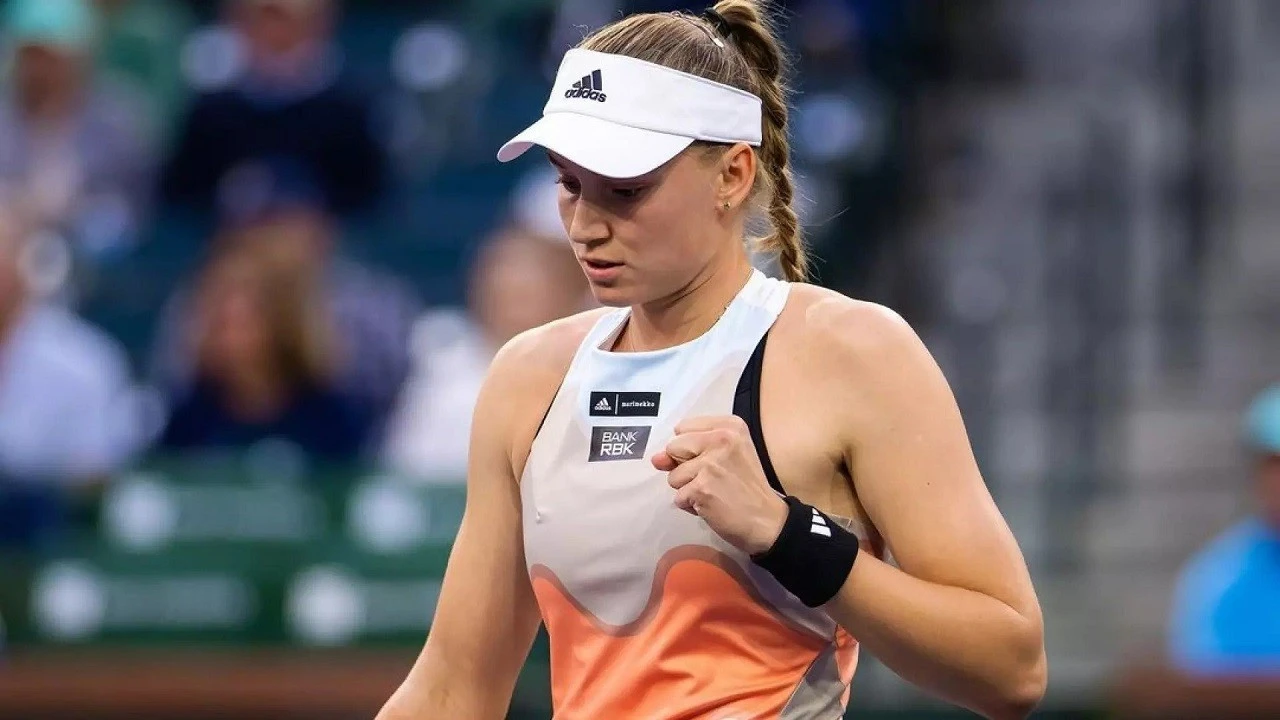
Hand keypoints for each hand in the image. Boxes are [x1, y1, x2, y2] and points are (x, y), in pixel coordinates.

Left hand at [652, 415, 788, 555]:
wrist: (767, 521)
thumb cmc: (746, 487)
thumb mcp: (724, 458)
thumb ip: (687, 451)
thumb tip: (656, 459)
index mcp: (729, 426)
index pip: (682, 428)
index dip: (689, 449)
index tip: (711, 460)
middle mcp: (721, 439)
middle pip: (673, 448)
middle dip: (684, 468)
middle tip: (712, 478)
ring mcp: (711, 464)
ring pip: (673, 476)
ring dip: (688, 490)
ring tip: (714, 493)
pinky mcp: (702, 488)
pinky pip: (679, 497)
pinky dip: (691, 506)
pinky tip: (711, 506)